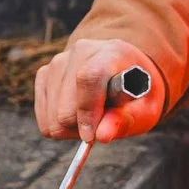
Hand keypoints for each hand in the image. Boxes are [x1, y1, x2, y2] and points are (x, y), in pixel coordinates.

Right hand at [33, 39, 164, 142]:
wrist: (124, 74)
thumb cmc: (137, 94)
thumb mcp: (145, 110)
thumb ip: (126, 121)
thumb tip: (101, 136)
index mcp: (111, 52)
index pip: (89, 78)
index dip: (87, 111)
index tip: (91, 137)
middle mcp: (80, 51)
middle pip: (65, 104)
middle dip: (81, 126)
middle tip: (101, 126)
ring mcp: (58, 61)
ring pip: (52, 114)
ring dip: (70, 127)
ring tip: (92, 117)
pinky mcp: (44, 74)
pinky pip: (43, 116)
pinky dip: (58, 124)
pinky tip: (77, 115)